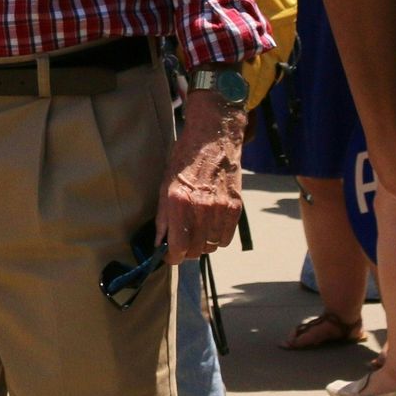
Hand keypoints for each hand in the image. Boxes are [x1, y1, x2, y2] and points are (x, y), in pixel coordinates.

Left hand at [156, 92, 244, 262]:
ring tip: (195, 234)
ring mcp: (221, 208)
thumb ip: (163, 216)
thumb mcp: (165, 184)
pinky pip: (227, 237)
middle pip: (196, 250)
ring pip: (212, 246)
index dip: (172, 257)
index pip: (178, 246)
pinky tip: (210, 226)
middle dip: (186, 252)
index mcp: (179, 201)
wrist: (213, 138)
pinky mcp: (236, 206)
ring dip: (202, 245)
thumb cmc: (184, 159)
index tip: (168, 257)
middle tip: (180, 245)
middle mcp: (202, 207)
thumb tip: (159, 242)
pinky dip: (218, 237)